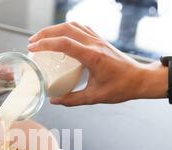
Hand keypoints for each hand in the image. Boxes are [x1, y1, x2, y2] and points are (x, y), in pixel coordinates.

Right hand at [28, 22, 166, 105]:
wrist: (140, 79)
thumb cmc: (121, 88)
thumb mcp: (94, 97)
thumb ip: (72, 99)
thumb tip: (55, 101)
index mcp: (92, 56)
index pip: (64, 44)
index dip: (46, 44)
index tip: (33, 48)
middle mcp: (94, 44)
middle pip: (65, 29)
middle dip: (45, 33)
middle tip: (32, 43)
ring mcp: (98, 40)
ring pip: (73, 25)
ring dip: (55, 29)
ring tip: (42, 37)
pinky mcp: (100, 40)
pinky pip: (81, 28)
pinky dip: (67, 29)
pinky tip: (61, 36)